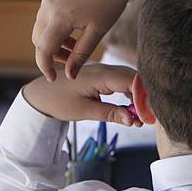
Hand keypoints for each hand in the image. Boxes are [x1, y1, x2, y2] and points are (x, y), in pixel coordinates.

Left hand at [23, 64, 142, 126]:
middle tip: (150, 119)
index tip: (148, 117)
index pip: (133, 82)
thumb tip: (134, 120)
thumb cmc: (59, 101)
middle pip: (136, 79)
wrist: (41, 93)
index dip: (145, 98)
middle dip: (146, 98)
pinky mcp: (103, 77)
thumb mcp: (85, 111)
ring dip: (139, 97)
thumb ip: (110, 114)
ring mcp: (105, 72)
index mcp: (101, 76)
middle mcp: (106, 70)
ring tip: (142, 118)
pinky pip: (123, 83)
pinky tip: (132, 110)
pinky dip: (131, 95)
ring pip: (131, 81)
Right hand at [33, 0, 126, 80]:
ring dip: (52, 39)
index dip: (46, 67)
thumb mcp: (98, 31)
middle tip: (70, 60)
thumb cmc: (112, 0)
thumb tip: (70, 75)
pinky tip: (74, 26)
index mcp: (60, 17)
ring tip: (75, 44)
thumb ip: (81, 54)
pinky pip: (46, 12)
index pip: (43, 50)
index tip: (54, 77)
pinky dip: (54, 24)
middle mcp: (49, 5)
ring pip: (41, 25)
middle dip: (50, 53)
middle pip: (38, 38)